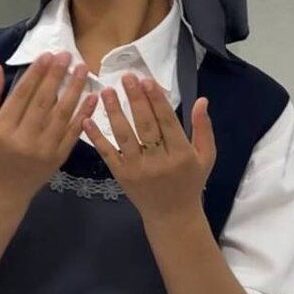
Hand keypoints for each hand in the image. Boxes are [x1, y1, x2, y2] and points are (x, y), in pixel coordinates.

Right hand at [0, 53, 96, 203]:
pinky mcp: (58, 158)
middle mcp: (24, 138)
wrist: (4, 189)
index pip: (22, 95)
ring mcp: (43, 149)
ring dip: (75, 90)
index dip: (36, 74)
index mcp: (3, 128)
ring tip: (83, 70)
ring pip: (62, 115)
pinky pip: (73, 133)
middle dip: (57, 76)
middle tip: (68, 56)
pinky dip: (84, 115)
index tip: (47, 55)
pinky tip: (92, 98)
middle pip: (44, 102)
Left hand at [84, 75, 215, 225]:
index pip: (167, 122)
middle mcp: (158, 161)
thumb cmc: (190, 182)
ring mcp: (137, 169)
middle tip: (125, 77)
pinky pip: (108, 153)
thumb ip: (203, 128)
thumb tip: (202, 99)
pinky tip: (87, 120)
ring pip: (124, 137)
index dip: (156, 101)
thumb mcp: (206, 157)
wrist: (172, 216)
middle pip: (145, 126)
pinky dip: (97, 137)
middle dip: (135, 100)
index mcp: (181, 154)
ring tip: (106, 91)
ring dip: (114, 113)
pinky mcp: (121, 175)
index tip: (147, 80)